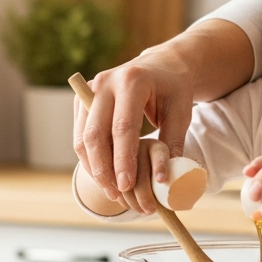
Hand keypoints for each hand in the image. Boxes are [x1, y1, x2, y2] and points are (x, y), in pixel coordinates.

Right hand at [74, 47, 194, 204]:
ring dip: (94, 167)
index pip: (123, 127)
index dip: (123, 159)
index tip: (126, 185)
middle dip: (103, 169)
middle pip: (95, 133)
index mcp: (133, 81)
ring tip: (111, 191)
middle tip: (117, 194)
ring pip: (82, 137)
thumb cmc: (172, 90)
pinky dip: (89, 159)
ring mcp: (90, 90)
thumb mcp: (181, 113)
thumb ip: (173, 143)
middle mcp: (106, 83)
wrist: (159, 66)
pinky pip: (80, 135)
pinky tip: (103, 176)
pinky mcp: (82, 100)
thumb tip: (164, 181)